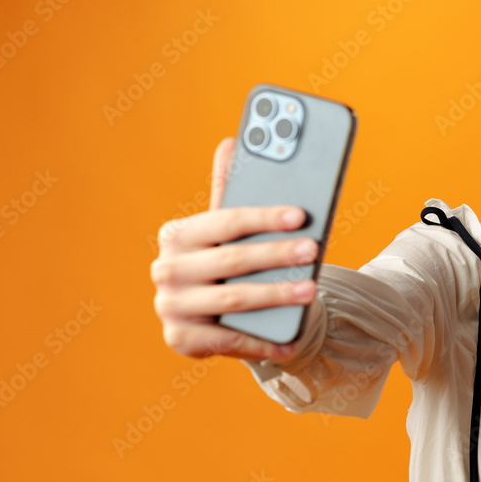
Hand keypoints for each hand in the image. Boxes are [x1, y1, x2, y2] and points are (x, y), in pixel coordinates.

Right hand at [150, 137, 318, 359]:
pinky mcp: (180, 339)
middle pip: (231, 261)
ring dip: (275, 296)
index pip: (225, 221)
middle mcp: (167, 269)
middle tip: (313, 251)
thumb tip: (231, 140)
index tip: (301, 215)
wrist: (204, 317)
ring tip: (310, 290)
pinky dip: (262, 341)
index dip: (265, 217)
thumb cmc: (222, 263)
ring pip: (232, 301)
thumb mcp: (224, 229)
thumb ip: (229, 190)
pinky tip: (292, 340)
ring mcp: (170, 306)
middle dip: (276, 255)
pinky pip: (228, 341)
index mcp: (177, 234)